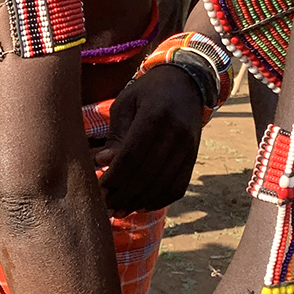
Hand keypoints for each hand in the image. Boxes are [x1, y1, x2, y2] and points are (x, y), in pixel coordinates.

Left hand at [96, 64, 205, 215]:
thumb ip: (115, 135)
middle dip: (124, 194)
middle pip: (147, 174)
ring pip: (163, 184)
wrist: (186, 83)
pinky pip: (179, 186)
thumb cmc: (147, 93)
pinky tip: (142, 205)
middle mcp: (176, 133)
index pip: (132, 156)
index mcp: (155, 116)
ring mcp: (188, 147)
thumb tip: (101, 162)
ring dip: (139, 202)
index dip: (115, 176)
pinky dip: (160, 200)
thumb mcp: (125, 104)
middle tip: (105, 205)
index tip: (99, 188)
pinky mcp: (193, 157)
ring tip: (120, 210)